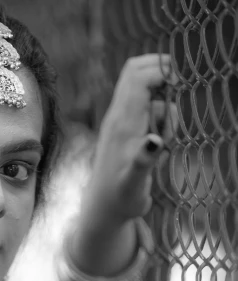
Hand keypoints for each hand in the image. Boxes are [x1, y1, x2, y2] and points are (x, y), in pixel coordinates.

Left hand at [83, 54, 178, 228]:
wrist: (105, 210)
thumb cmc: (120, 198)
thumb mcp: (134, 183)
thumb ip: (144, 160)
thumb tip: (156, 140)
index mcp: (122, 122)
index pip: (137, 76)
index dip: (159, 70)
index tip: (175, 88)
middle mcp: (120, 118)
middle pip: (138, 73)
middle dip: (164, 82)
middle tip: (172, 114)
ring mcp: (124, 124)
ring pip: (152, 97)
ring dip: (167, 112)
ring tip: (166, 143)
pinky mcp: (129, 133)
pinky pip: (151, 115)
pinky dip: (163, 124)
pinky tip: (161, 150)